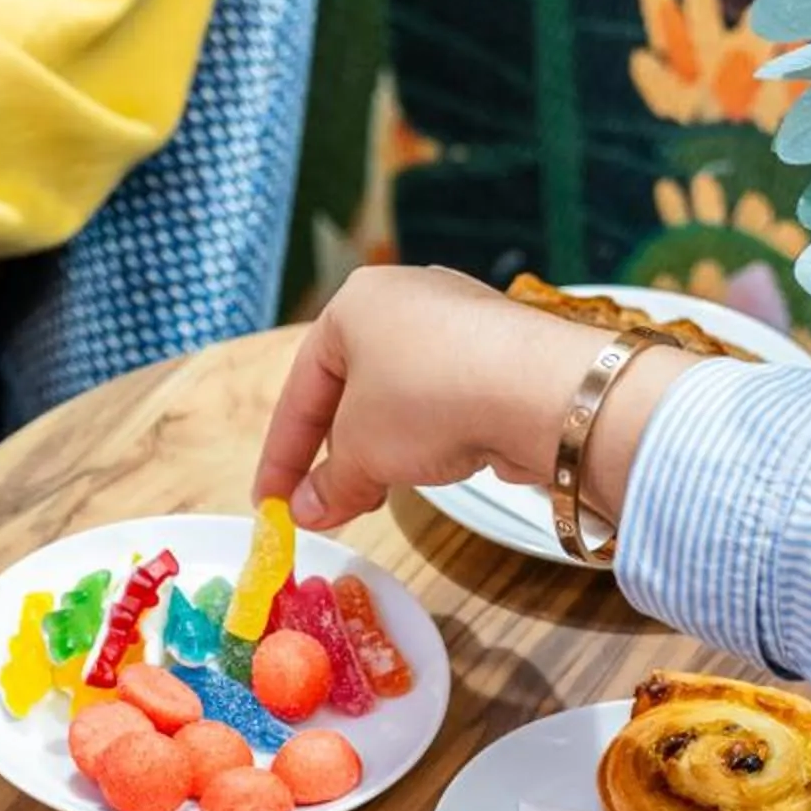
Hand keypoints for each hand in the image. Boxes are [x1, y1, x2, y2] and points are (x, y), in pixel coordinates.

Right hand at [253, 265, 695, 534]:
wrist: (540, 390)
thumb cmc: (427, 400)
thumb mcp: (361, 452)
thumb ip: (329, 483)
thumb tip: (306, 511)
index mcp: (354, 304)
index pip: (301, 387)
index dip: (282, 455)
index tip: (271, 502)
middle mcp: (406, 299)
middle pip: (352, 389)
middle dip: (334, 454)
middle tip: (324, 506)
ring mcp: (459, 322)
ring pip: (401, 397)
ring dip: (381, 451)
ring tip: (374, 496)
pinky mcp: (502, 352)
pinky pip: (447, 399)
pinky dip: (429, 437)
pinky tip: (431, 470)